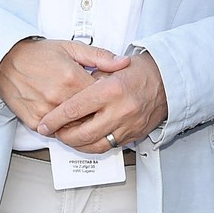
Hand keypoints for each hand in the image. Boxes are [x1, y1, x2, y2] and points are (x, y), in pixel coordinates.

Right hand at [0, 38, 129, 130]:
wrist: (6, 62)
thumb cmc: (38, 54)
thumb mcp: (71, 48)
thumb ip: (100, 56)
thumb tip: (123, 63)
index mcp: (71, 78)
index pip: (101, 96)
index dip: (107, 95)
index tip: (109, 92)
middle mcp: (59, 98)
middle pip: (90, 115)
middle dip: (97, 111)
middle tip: (98, 105)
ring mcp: (46, 113)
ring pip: (75, 127)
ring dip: (82, 122)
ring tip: (84, 111)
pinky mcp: (36, 123)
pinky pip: (58, 132)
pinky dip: (65, 127)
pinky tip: (67, 116)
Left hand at [36, 51, 167, 152]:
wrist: (168, 81)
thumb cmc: (141, 70)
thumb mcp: (112, 65)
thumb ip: (91, 79)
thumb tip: (72, 92)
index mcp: (111, 89)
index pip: (75, 109)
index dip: (56, 118)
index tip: (45, 122)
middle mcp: (120, 110)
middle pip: (82, 133)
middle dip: (63, 136)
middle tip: (53, 132)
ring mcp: (128, 125)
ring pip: (95, 145)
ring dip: (77, 145)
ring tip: (67, 137)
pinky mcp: (133, 135)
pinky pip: (109, 146)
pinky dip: (94, 145)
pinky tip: (86, 140)